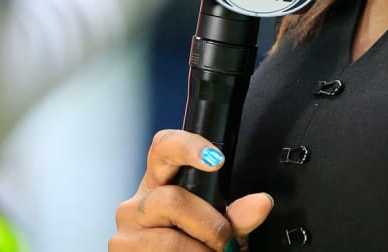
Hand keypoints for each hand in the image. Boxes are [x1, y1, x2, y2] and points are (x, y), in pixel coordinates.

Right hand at [110, 129, 273, 251]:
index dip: (188, 146)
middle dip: (209, 225)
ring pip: (170, 239)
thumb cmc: (196, 246)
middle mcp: (138, 202)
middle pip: (174, 199)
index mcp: (161, 182)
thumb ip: (240, 215)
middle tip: (225, 242)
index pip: (165, 146)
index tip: (216, 160)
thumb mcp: (220, 227)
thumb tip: (261, 203)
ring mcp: (127, 229)